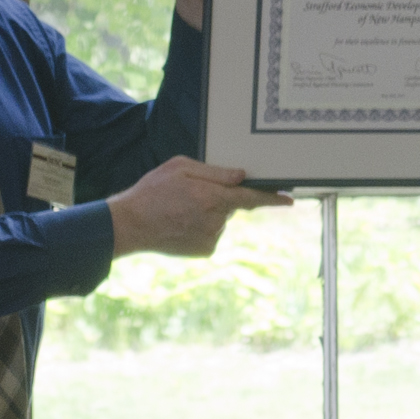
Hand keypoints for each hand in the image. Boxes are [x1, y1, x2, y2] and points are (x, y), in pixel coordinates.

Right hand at [107, 155, 291, 257]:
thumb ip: (215, 172)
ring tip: (180, 210)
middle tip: (189, 195)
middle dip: (217, 198)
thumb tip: (241, 177)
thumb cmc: (153, 191)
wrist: (131, 225)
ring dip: (208, 212)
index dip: (272, 199)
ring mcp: (212, 238)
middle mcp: (216, 220)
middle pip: (230, 205)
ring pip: (221, 220)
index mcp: (212, 197)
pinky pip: (213, 233)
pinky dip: (202, 227)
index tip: (289, 200)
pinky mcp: (206, 250)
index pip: (250, 198)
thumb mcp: (181, 168)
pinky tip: (181, 223)